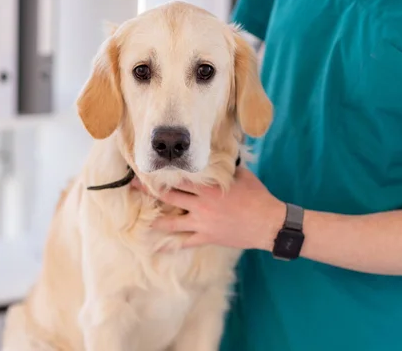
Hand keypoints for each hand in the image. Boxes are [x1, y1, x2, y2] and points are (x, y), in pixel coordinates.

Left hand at [131, 167, 285, 250]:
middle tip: (132, 186)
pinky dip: (170, 245)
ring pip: (171, 221)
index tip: (147, 168)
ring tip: (141, 217)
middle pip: (168, 196)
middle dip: (148, 191)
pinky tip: (158, 247)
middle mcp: (200, 204)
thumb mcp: (242, 175)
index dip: (161, 173)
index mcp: (207, 187)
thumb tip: (219, 153)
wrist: (269, 223)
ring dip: (155, 219)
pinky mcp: (207, 237)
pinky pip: (185, 242)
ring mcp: (202, 222)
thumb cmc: (257, 196)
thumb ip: (226, 167)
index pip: (178, 177)